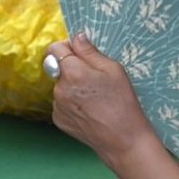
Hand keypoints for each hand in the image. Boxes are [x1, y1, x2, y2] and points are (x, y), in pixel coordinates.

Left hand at [47, 34, 155, 161]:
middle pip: (58, 68)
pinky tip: (90, 111)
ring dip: (72, 87)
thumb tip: (77, 37)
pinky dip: (72, 103)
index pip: (55, 48)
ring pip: (61, 86)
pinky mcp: (59, 119)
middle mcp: (59, 88)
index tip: (79, 52)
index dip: (67, 47)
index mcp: (72, 72)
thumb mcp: (114, 70)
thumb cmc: (123, 103)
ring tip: (95, 98)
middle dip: (72, 68)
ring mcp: (57, 105)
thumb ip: (90, 51)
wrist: (124, 141)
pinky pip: (62, 103)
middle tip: (93, 79)